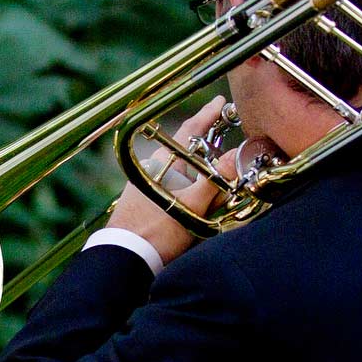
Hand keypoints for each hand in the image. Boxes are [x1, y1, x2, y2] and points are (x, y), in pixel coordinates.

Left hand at [108, 95, 239, 267]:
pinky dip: (193, 192)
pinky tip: (202, 206)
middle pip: (189, 153)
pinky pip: (177, 189)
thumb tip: (236, 157)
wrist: (124, 259)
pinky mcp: (146, 203)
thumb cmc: (156, 232)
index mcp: (162, 163)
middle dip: (210, 153)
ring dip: (203, 178)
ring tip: (220, 190)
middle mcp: (153, 170)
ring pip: (184, 173)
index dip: (207, 116)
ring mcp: (148, 186)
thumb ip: (215, 181)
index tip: (220, 102)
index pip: (189, 131)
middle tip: (231, 153)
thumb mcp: (192, 206)